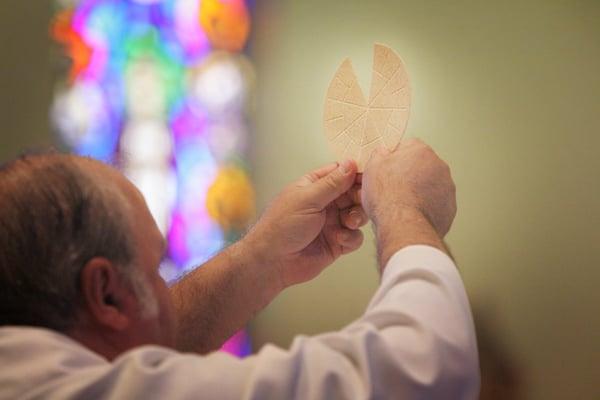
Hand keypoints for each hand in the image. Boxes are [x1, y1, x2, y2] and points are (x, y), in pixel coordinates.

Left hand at [242, 160, 366, 288]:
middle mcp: (325, 203)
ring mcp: (331, 223)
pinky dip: (351, 237)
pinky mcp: (336, 243)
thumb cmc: (282, 226)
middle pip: (353, 194)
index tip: (368, 178)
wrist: (273, 262)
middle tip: (360, 201)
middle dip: (359, 197)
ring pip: (357, 215)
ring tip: (348, 222)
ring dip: (357, 217)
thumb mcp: (308, 199)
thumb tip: (351, 163)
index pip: (341, 173)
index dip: (355, 174)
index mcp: (314, 187)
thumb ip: (332, 183)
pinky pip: (354, 237)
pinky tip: (339, 239)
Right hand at [362, 138, 455, 236]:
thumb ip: (380, 154)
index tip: (387, 170)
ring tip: (402, 204)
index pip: (407, 146)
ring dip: (419, 192)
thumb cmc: (389, 197)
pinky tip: (412, 214)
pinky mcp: (449, 208)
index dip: (394, 159)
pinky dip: (426, 208)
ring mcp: (447, 187)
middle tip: (393, 188)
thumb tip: (383, 153)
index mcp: (420, 151)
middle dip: (409, 175)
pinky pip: (436, 204)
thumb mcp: (372, 167)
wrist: (404, 226)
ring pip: (430, 185)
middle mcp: (438, 166)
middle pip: (421, 166)